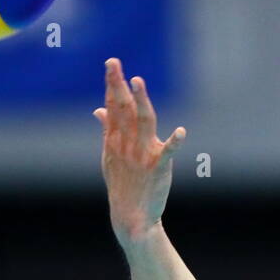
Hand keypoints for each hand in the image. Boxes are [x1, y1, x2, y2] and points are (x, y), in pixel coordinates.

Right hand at [93, 57, 186, 245]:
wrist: (130, 216)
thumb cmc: (122, 184)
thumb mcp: (109, 157)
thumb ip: (107, 130)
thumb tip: (98, 109)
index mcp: (115, 140)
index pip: (112, 107)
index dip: (112, 85)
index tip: (112, 64)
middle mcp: (127, 145)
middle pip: (123, 110)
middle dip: (118, 85)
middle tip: (114, 63)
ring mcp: (142, 155)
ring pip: (142, 123)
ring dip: (140, 102)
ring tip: (137, 82)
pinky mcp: (159, 168)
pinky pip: (167, 153)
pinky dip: (174, 142)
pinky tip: (181, 132)